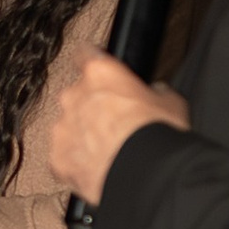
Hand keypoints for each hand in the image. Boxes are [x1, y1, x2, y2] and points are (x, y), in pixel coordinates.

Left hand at [46, 55, 189, 203]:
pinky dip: (77, 161)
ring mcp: (62, 128)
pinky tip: (98, 169)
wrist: (144, 174)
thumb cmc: (157, 134)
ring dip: (83, 134)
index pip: (86, 54)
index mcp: (100, 73)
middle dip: (91, 106)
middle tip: (115, 123)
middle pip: (77, 94)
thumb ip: (156, 92)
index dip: (93, 62)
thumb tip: (157, 92)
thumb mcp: (171, 103)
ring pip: (69, 126)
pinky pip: (65, 156)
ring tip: (109, 151)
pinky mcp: (57, 157)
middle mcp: (74, 96)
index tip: (97, 69)